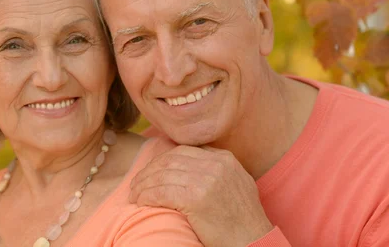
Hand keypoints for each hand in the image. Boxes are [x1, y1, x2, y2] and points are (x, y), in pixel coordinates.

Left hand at [129, 145, 273, 246]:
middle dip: (149, 171)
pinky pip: (162, 192)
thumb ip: (215, 169)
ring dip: (143, 185)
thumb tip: (188, 163)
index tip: (151, 171)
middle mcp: (215, 164)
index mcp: (224, 158)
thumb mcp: (236, 184)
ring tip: (135, 195)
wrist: (254, 242)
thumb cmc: (243, 221)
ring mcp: (206, 179)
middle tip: (136, 184)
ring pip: (162, 175)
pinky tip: (140, 202)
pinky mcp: (196, 198)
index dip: (162, 160)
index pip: (183, 151)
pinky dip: (147, 196)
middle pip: (170, 160)